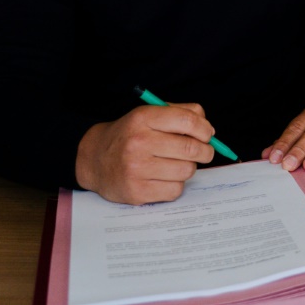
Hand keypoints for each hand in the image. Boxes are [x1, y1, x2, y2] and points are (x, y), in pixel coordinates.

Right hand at [75, 103, 215, 204]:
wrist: (95, 160)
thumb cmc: (130, 136)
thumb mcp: (149, 115)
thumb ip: (181, 113)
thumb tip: (209, 129)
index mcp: (143, 118)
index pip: (187, 120)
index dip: (204, 129)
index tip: (208, 134)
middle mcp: (139, 142)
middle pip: (191, 148)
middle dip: (206, 151)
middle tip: (204, 152)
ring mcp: (137, 169)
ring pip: (186, 170)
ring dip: (189, 168)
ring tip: (177, 164)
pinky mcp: (137, 191)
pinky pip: (175, 190)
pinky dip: (176, 185)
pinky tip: (164, 178)